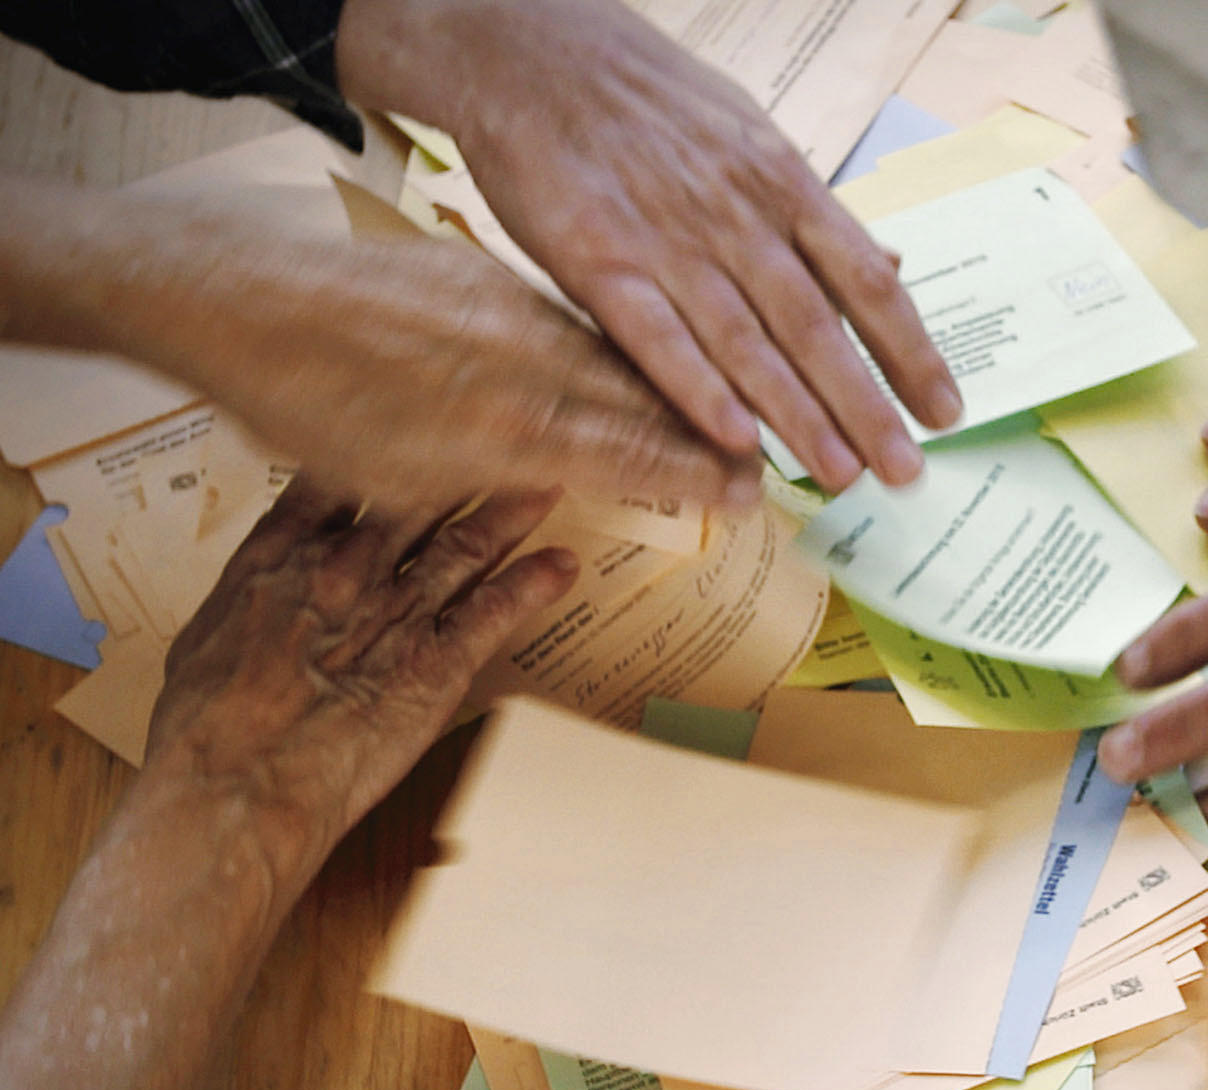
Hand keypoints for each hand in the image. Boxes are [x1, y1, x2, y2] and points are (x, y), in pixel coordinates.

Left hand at [127, 221, 753, 509]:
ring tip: (720, 411)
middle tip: (762, 455)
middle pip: (644, 405)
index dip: (696, 478)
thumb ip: (483, 484)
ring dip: (672, 389)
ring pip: (614, 358)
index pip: (633, 458)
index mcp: (508, 434)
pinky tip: (632, 357)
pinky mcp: (481, 276)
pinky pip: (569, 320)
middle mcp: (523, 369)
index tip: (749, 493)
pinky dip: (612, 347)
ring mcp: (508, 315)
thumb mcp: (396, 482)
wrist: (242, 297)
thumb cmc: (300, 403)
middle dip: (707, 434)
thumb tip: (538, 487)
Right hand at [144, 477, 578, 885]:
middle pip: (418, 500)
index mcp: (283, 554)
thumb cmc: (204, 724)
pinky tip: (562, 565)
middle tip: (498, 445)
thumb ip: (247, 602)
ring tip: (545, 486)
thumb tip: (255, 600)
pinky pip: (496, 612)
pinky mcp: (438, 662)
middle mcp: (348, 567)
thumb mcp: (205, 638)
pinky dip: (534, 586)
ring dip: (511, 515)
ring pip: (466, 546)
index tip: (408, 433)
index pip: (341, 479)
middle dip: (460, 471)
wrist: (237, 778)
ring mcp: (397, 610)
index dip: (380, 452)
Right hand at [340, 0, 962, 493]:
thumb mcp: (753, 136)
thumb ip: (814, 217)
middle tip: (904, 472)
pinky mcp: (598, 261)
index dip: (911, 352)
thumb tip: (888, 269)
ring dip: (797, 416)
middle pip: (817, 327)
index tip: (944, 410)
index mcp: (785, 186)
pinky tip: (735, 438)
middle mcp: (738, 219)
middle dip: (867, 406)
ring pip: (747, 344)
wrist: (534, 50)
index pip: (866, 283)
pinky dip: (697, 390)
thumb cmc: (653, 102)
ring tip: (840, 474)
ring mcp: (668, 242)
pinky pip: (655, 338)